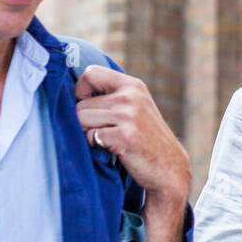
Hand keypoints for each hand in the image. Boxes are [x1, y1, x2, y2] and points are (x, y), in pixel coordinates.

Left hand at [74, 64, 190, 205]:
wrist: (169, 168)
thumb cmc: (146, 139)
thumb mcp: (136, 107)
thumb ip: (112, 96)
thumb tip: (72, 94)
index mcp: (133, 85)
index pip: (91, 73)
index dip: (81, 90)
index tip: (88, 105)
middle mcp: (131, 96)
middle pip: (81, 103)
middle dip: (85, 121)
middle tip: (103, 132)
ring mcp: (129, 115)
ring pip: (81, 118)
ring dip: (88, 133)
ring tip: (108, 140)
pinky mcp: (124, 136)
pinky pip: (90, 136)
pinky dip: (95, 146)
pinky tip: (112, 149)